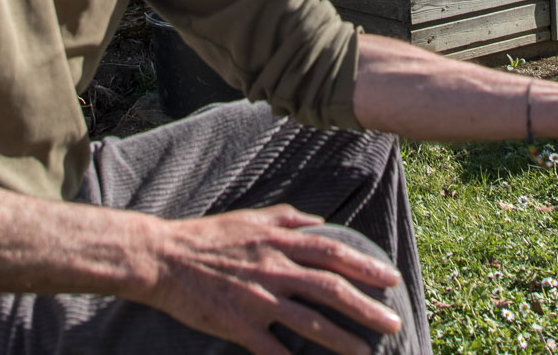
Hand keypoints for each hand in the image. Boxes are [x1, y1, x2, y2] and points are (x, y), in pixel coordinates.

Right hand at [134, 206, 402, 354]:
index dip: (366, 266)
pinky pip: (274, 349)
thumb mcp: (252, 217)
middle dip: (366, 307)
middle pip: (330, 289)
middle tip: (393, 322)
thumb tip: (320, 224)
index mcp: (279, 241)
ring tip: (365, 353)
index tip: (390, 279)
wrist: (165, 258)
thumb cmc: (210, 236)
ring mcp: (257, 299)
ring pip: (309, 323)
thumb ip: (289, 219)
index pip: (333, 253)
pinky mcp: (238, 325)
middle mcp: (274, 269)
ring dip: (342, 340)